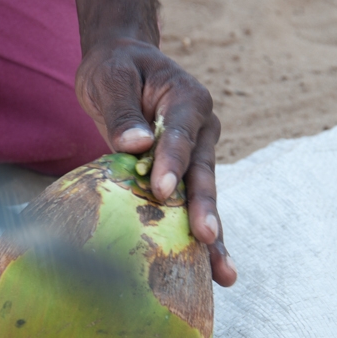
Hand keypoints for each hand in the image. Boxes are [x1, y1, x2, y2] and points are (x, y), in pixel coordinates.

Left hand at [75, 37, 237, 286]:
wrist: (124, 63)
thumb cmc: (117, 68)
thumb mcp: (112, 78)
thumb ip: (123, 111)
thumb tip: (135, 145)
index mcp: (187, 99)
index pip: (179, 134)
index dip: (173, 162)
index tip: (163, 191)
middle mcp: (201, 129)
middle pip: (202, 173)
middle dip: (204, 207)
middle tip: (206, 237)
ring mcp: (198, 153)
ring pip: (204, 196)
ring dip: (212, 235)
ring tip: (224, 274)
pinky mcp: (186, 173)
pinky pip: (192, 205)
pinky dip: (199, 237)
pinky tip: (211, 270)